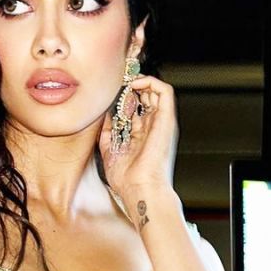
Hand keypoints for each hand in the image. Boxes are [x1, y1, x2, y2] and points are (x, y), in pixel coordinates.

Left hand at [99, 74, 178, 220]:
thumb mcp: (110, 151)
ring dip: (141, 81)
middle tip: (117, 82)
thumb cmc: (127, 179)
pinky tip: (134, 85)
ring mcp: (161, 123)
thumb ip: (107, 133)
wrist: (140, 190)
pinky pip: (165, 92)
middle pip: (147, 96)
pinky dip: (151, 82)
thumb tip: (103, 115)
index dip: (125, 95)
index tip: (110, 90)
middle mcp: (153, 127)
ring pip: (157, 91)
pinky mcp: (166, 120)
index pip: (137, 107)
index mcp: (142, 134)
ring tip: (126, 81)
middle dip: (133, 85)